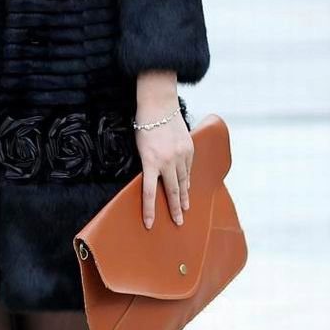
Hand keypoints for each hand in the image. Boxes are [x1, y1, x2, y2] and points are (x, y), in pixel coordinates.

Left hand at [135, 111, 192, 228]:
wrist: (159, 105)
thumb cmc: (144, 125)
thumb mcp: (140, 148)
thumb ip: (147, 164)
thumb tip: (153, 180)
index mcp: (150, 161)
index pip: (149, 192)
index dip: (149, 210)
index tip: (150, 224)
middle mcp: (167, 161)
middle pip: (172, 191)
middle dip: (174, 209)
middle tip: (179, 223)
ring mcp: (180, 155)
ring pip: (183, 181)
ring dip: (184, 196)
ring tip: (185, 208)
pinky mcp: (189, 148)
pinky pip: (188, 168)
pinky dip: (187, 179)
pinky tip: (187, 186)